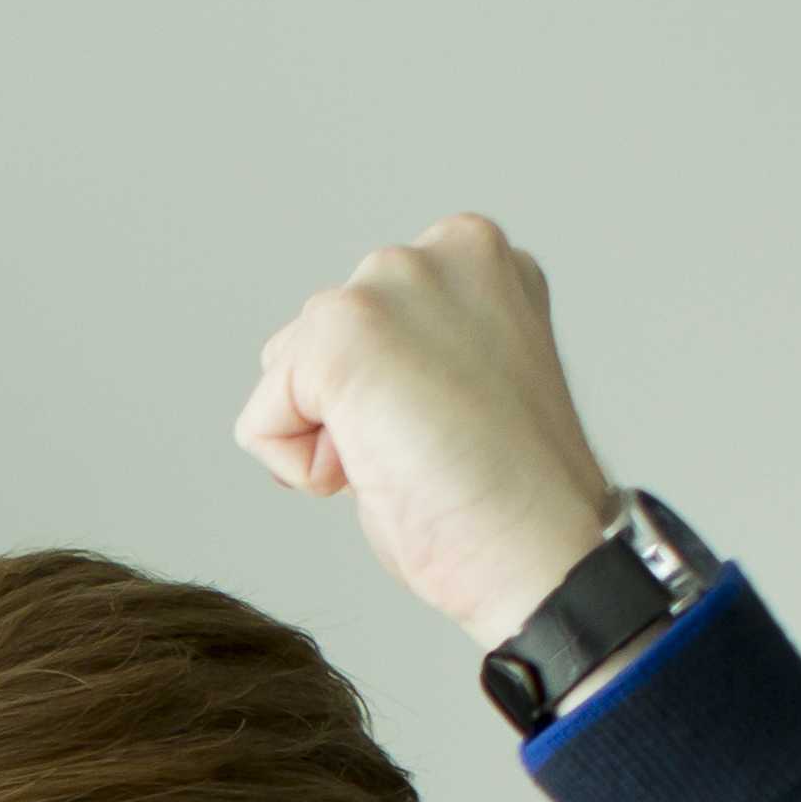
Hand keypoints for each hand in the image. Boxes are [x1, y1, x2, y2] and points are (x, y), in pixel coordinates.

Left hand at [234, 214, 625, 643]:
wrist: (541, 551)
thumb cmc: (512, 499)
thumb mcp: (469, 388)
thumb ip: (416, 351)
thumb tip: (355, 380)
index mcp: (482, 260)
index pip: (370, 325)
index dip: (389, 402)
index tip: (459, 430)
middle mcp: (443, 249)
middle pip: (316, 339)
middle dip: (352, 410)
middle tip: (435, 449)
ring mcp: (393, 279)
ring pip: (284, 375)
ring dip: (330, 437)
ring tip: (414, 457)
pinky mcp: (341, 331)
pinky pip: (260, 424)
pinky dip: (302, 472)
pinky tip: (383, 470)